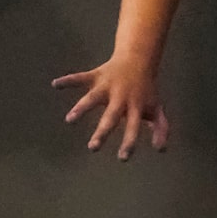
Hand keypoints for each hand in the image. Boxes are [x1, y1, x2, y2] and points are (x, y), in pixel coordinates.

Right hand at [54, 54, 169, 159]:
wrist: (139, 59)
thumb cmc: (146, 89)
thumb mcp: (156, 108)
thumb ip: (160, 128)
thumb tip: (161, 149)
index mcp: (135, 107)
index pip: (133, 127)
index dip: (129, 142)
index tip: (122, 158)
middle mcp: (120, 97)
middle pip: (110, 117)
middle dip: (102, 132)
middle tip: (92, 148)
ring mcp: (107, 86)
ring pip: (92, 98)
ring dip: (81, 108)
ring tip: (69, 120)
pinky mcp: (96, 76)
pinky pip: (80, 77)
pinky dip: (68, 80)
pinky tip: (55, 84)